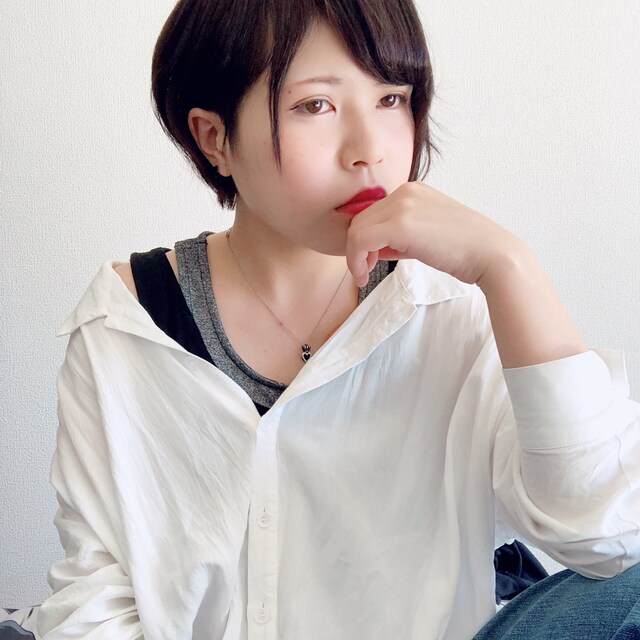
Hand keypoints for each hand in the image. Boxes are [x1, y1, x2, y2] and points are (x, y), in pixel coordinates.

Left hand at [345, 181, 524, 288]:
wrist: (490, 254)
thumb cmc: (463, 250)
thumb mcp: (424, 237)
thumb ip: (398, 239)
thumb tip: (374, 250)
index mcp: (411, 190)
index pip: (372, 213)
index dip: (364, 239)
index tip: (370, 261)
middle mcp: (404, 192)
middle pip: (360, 220)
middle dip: (357, 248)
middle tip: (364, 271)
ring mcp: (402, 205)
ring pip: (357, 230)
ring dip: (355, 256)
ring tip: (364, 275)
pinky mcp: (400, 224)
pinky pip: (361, 240)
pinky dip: (356, 259)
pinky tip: (365, 274)